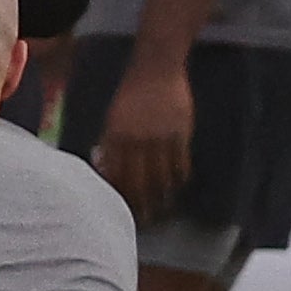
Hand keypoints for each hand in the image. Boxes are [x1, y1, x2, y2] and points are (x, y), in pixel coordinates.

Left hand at [91, 59, 195, 222]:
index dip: (119, 195)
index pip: (117, 174)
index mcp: (116, 136)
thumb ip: (111, 143)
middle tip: (143, 221)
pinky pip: (181, 163)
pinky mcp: (181, 134)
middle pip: (139, 181)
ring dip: (162, 196)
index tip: (120, 211)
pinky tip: (177, 187)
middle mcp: (137, 140)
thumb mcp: (113, 118)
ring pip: (162, 176)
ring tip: (162, 210)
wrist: (156, 69)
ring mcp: (161, 138)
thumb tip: (109, 170)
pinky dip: (179, 178)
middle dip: (141, 204)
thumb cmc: (130, 95)